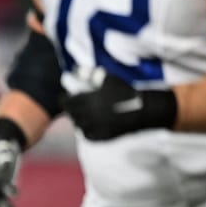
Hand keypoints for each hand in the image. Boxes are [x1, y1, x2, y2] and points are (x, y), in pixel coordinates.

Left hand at [62, 67, 176, 141]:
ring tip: (80, 117)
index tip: (64, 98)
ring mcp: (97, 126)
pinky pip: (88, 136)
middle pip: (72, 115)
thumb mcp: (109, 79)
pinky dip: (86, 132)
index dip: (64, 100)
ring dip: (78, 121)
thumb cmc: (126, 92)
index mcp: (90, 100)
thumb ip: (93, 75)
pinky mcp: (103, 136)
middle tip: (72, 108)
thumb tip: (78, 70)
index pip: (67, 103)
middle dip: (71, 111)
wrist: (142, 109)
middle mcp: (90, 114)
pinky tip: (88, 127)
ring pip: (79, 126)